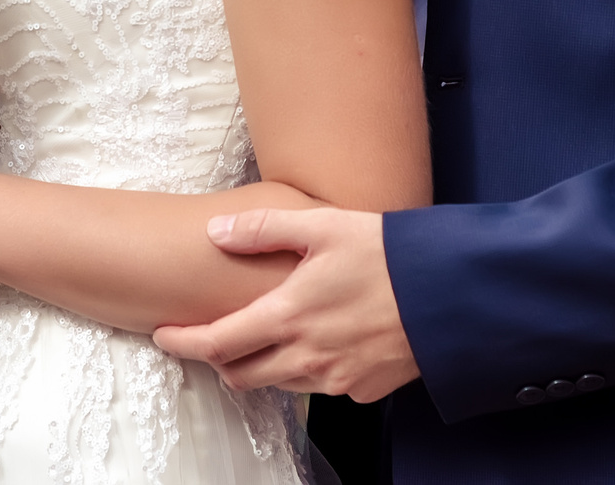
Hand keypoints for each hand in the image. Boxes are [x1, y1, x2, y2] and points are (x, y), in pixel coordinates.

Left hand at [151, 207, 419, 402]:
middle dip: (219, 361)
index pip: (216, 343)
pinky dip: (309, 369)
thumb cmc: (388, 253)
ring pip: (278, 383)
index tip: (164, 335)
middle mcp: (305, 356)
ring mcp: (334, 378)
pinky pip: (321, 386)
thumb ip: (264, 228)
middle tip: (213, 338)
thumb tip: (216, 232)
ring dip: (263, 365)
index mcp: (288, 315)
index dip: (183, 343)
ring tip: (267, 335)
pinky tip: (322, 341)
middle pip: (240, 375)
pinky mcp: (362, 389)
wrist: (450, 294)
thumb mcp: (323, 225)